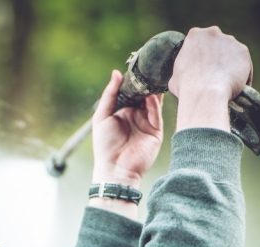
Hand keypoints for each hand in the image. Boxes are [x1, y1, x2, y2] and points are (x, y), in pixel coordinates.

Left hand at [91, 70, 163, 187]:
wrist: (115, 169)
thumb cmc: (105, 145)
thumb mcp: (102, 116)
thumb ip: (109, 94)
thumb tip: (116, 73)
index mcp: (122, 111)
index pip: (131, 91)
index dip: (133, 80)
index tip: (136, 65)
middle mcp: (136, 115)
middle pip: (144, 94)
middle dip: (145, 83)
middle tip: (148, 67)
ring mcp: (147, 123)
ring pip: (153, 102)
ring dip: (152, 91)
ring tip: (151, 78)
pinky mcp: (156, 132)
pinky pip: (157, 114)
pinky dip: (155, 105)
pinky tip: (151, 96)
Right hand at [169, 26, 252, 131]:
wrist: (205, 94)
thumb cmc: (186, 88)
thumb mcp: (175, 76)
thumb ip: (182, 69)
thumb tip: (183, 77)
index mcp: (194, 35)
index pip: (199, 43)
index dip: (201, 56)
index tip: (202, 68)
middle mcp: (213, 32)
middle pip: (217, 44)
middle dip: (216, 57)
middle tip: (214, 75)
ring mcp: (230, 40)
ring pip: (231, 54)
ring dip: (230, 65)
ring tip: (226, 83)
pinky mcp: (243, 51)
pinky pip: (243, 64)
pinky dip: (241, 75)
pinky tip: (236, 88)